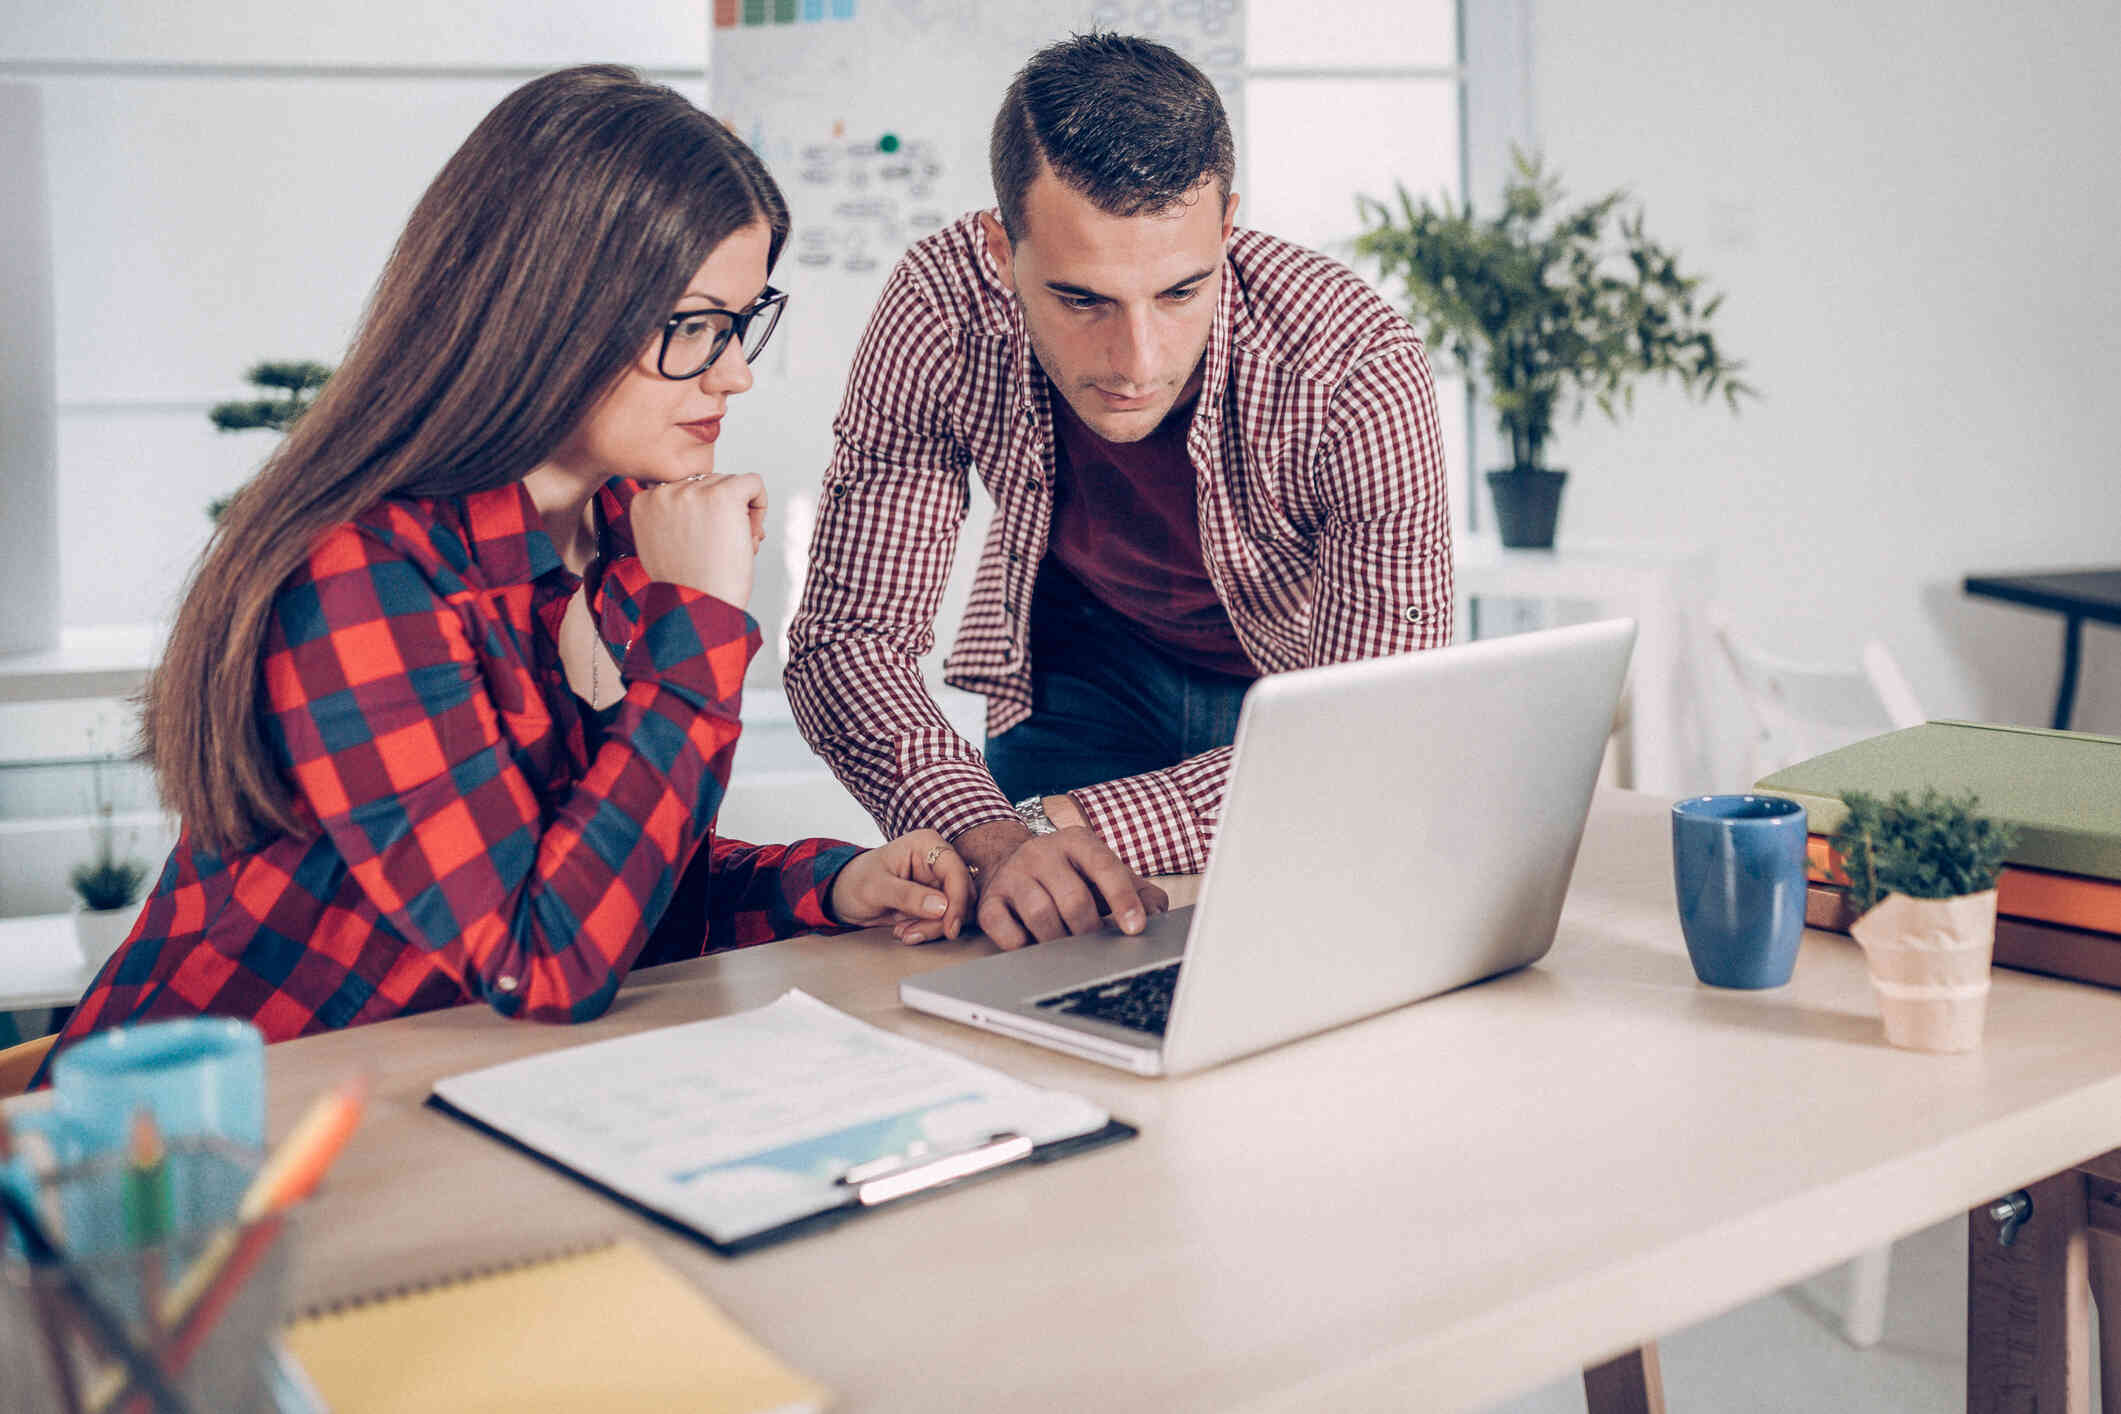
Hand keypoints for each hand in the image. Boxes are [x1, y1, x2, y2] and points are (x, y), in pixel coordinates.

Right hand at [629, 473, 767, 608]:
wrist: (696, 604)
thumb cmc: (685, 585)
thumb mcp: (661, 545)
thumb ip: (670, 518)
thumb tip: (703, 503)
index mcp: (644, 502)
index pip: (683, 490)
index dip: (701, 514)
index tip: (705, 539)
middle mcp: (665, 491)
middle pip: (708, 484)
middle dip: (723, 513)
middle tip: (724, 547)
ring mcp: (693, 491)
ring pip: (730, 483)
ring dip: (740, 513)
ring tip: (734, 546)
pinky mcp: (723, 495)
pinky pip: (753, 482)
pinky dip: (760, 503)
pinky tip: (752, 531)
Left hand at [828, 830, 975, 940]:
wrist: (845, 895)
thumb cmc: (856, 881)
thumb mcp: (876, 888)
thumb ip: (907, 895)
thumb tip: (942, 906)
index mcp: (926, 844)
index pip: (956, 871)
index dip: (958, 900)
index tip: (949, 927)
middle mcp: (937, 861)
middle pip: (961, 894)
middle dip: (940, 920)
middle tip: (912, 933)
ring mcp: (938, 882)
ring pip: (956, 911)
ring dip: (932, 928)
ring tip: (903, 932)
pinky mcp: (936, 901)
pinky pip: (944, 921)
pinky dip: (928, 931)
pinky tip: (905, 931)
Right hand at [945, 821, 1169, 950]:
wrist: (1010, 861)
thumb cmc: (1069, 875)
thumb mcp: (1105, 874)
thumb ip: (1139, 891)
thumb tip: (1156, 914)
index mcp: (1077, 841)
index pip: (1105, 866)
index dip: (1123, 898)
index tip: (1135, 928)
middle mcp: (1042, 852)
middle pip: (1073, 898)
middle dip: (1090, 930)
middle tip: (1097, 947)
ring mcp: (1013, 874)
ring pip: (1040, 914)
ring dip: (1059, 940)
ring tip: (1068, 950)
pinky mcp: (990, 899)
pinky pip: (1003, 927)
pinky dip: (1021, 943)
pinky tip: (1033, 944)